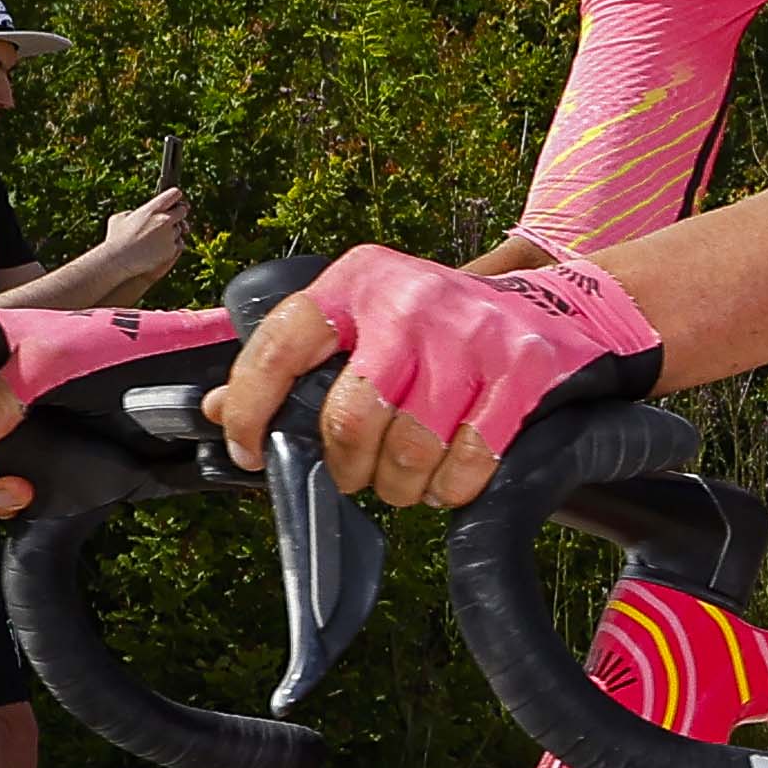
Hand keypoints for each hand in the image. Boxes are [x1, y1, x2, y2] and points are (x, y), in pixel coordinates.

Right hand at [97, 182, 194, 273]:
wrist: (119, 260)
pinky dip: (173, 245)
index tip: (174, 202)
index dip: (175, 197)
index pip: (174, 194)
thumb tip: (136, 214)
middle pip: (183, 211)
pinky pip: (179, 244)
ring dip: (173, 232)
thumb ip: (131, 212)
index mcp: (153, 209)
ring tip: (159, 238)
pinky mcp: (172, 249)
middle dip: (179, 214)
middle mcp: (165, 220)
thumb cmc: (115, 239)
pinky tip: (162, 248)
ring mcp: (170, 235)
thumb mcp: (119, 218)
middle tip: (174, 218)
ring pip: (180, 229)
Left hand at [213, 245, 663, 509]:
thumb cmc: (440, 327)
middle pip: (351, 418)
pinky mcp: (522, 370)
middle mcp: (411, 300)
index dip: (251, 406)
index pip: (281, 345)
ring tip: (406, 483)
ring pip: (409, 449)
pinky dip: (453, 488)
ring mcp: (471, 335)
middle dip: (348, 467)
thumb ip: (296, 363)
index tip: (249, 452)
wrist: (554, 307)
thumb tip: (213, 410)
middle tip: (356, 475)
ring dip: (402, 487)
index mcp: (358, 280)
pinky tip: (449, 481)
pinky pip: (469, 459)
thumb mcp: (366, 322)